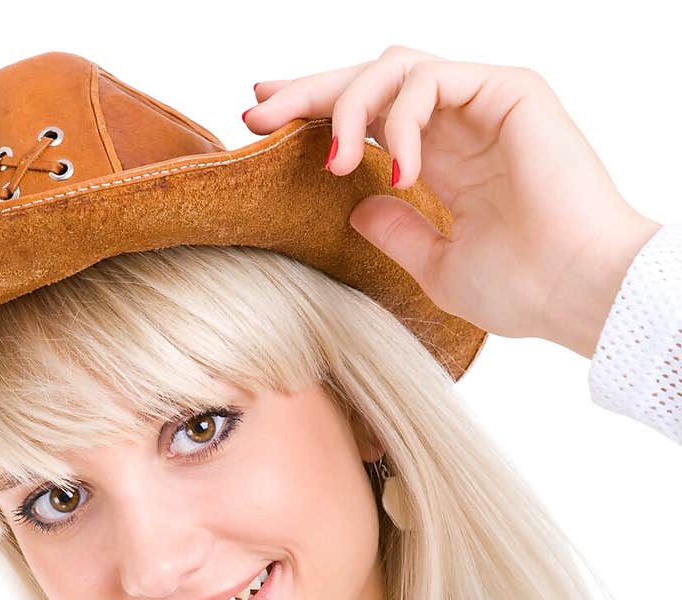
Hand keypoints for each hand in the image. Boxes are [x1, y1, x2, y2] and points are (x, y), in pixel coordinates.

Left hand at [245, 46, 661, 357]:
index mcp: (444, 159)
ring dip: (348, 105)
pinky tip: (395, 168)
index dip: (314, 111)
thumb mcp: (439, 268)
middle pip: (370, 81)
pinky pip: (432, 80)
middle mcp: (460, 123)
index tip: (261, 118)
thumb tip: (356, 207)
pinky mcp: (509, 89)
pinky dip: (401, 119)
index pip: (368, 117)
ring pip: (394, 69)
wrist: (578, 292)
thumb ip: (398, 233)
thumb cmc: (524, 289)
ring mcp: (484, 101)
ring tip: (330, 161)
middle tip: (257, 108)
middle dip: (308, 91)